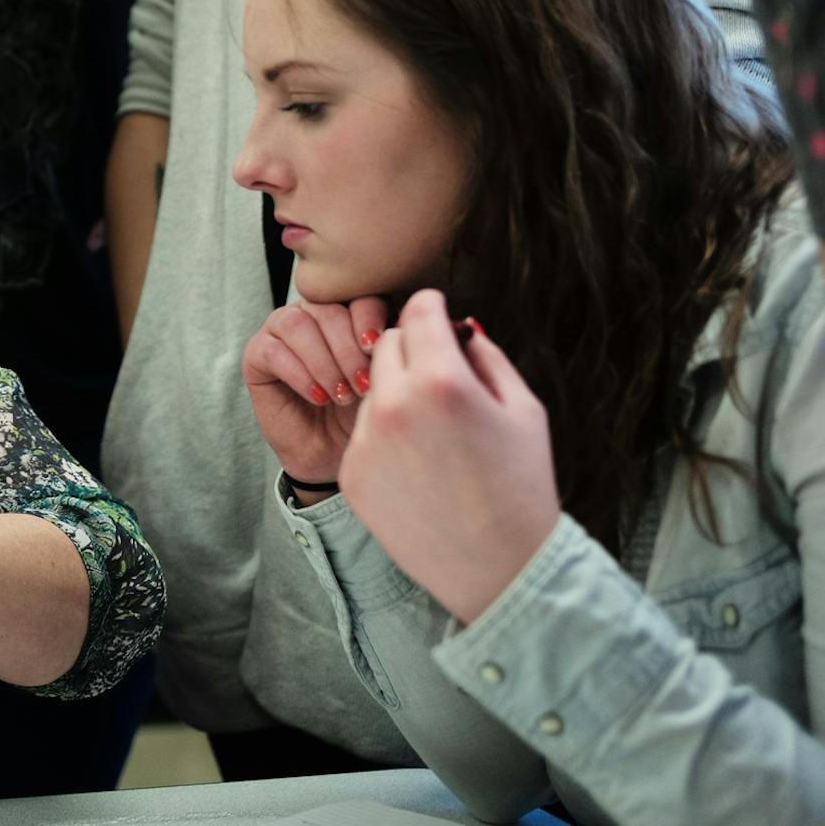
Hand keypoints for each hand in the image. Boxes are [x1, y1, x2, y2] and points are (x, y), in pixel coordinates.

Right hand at [241, 296, 387, 492]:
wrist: (334, 454)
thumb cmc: (363, 415)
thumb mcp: (384, 379)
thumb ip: (388, 348)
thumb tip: (400, 327)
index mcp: (347, 312)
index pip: (356, 295)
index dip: (367, 319)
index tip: (376, 350)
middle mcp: (312, 314)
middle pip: (327, 309)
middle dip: (347, 350)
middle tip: (362, 386)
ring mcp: (280, 331)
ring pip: (297, 324)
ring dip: (323, 362)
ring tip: (340, 396)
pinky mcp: (256, 355)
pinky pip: (273, 351)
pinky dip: (299, 375)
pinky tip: (318, 397)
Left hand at [341, 289, 560, 624]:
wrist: (499, 568)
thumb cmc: (522, 486)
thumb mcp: (524, 410)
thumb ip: (487, 357)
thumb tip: (460, 326)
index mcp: (441, 381)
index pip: (418, 311)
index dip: (432, 306)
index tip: (437, 312)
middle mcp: (393, 404)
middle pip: (388, 346)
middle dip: (413, 350)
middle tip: (440, 375)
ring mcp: (366, 440)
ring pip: (373, 390)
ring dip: (397, 395)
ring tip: (437, 435)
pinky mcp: (350, 472)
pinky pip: (364, 433)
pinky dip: (385, 437)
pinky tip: (419, 467)